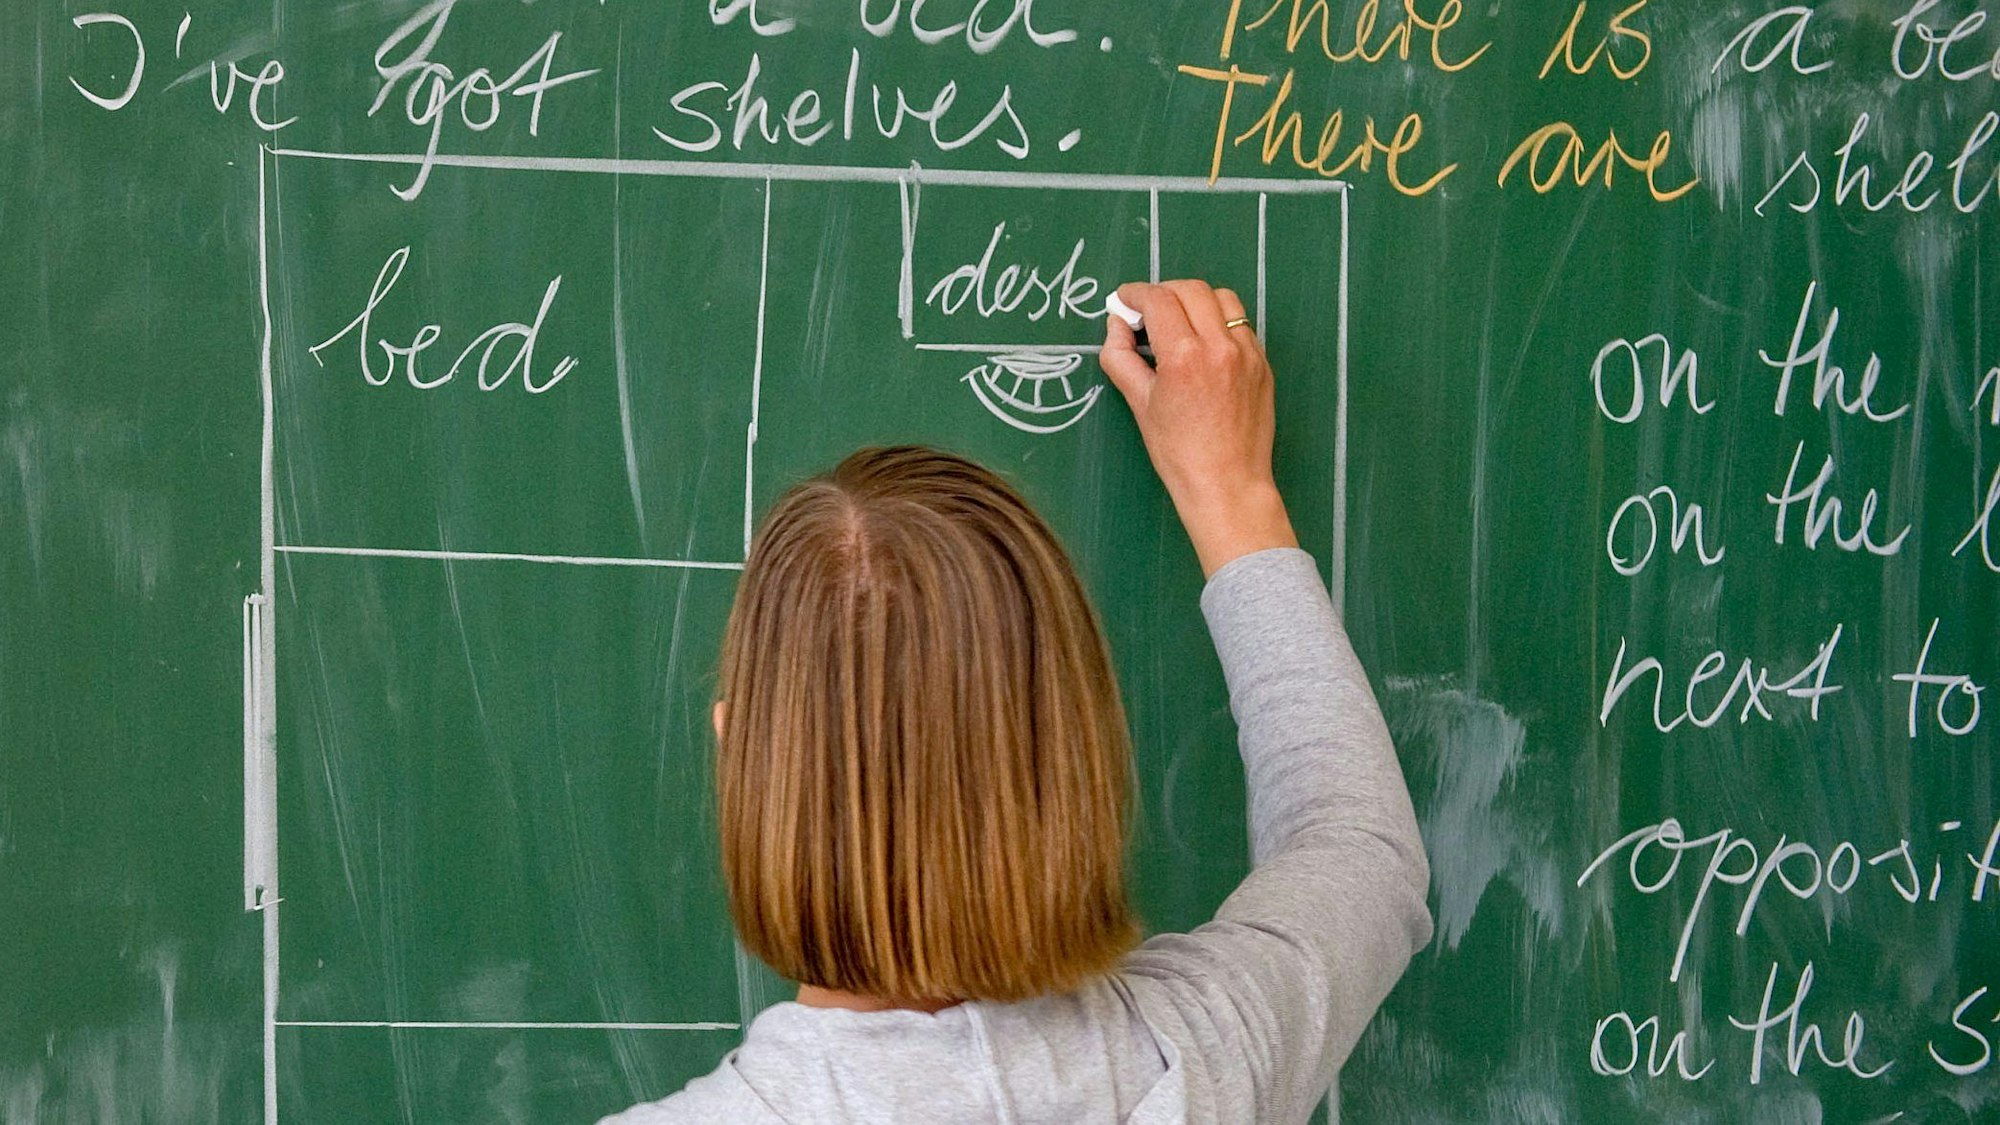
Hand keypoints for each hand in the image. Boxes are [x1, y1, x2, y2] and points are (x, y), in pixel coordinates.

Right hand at [1098, 280, 1298, 577]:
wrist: (1227, 484)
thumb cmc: (1179, 453)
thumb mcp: (1139, 404)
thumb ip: (1120, 357)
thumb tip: (1116, 325)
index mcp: (1184, 357)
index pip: (1158, 300)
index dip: (1135, 293)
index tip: (1125, 300)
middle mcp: (1220, 347)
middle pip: (1190, 289)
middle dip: (1163, 292)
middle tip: (1146, 310)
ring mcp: (1247, 353)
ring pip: (1221, 298)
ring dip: (1195, 300)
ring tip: (1178, 322)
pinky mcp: (1262, 363)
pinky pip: (1240, 324)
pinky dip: (1218, 321)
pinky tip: (1204, 343)